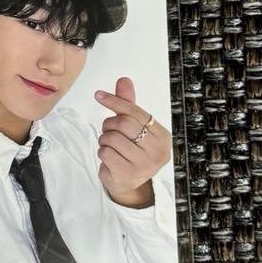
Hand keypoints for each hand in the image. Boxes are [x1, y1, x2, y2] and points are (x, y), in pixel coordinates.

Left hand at [95, 77, 172, 208]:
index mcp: (162, 136)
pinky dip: (102, 152)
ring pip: (112, 138)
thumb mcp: (132, 127)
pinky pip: (105, 152)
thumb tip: (124, 80)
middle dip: (109, 124)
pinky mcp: (128, 175)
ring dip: (104, 140)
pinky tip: (110, 158)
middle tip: (108, 131)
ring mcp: (145, 165)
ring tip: (111, 147)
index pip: (136, 112)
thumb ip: (128, 104)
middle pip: (124, 124)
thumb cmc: (131, 150)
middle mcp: (158, 151)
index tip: (99, 95)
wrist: (128, 182)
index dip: (115, 102)